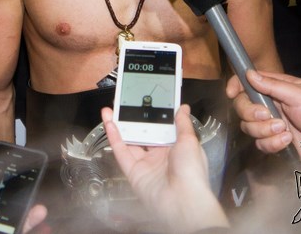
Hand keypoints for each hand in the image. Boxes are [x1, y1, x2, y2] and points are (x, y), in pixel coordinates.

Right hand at [102, 104, 227, 233]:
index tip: (148, 100)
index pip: (163, 128)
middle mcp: (160, 156)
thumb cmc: (191, 172)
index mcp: (176, 149)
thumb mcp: (190, 142)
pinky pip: (122, 151)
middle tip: (126, 102)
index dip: (155, 115)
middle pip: (144, 133)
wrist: (182, 201)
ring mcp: (145, 164)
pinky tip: (109, 122)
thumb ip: (183, 123)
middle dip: (134, 118)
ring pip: (130, 140)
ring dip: (120, 124)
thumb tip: (183, 108)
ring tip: (112, 107)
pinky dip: (114, 137)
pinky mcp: (133, 171)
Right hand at [226, 70, 300, 159]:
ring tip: (285, 131)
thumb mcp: (300, 95)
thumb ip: (274, 85)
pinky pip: (259, 143)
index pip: (248, 81)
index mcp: (275, 88)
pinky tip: (287, 141)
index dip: (236, 85)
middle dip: (251, 113)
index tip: (232, 93)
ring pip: (248, 126)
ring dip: (265, 130)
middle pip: (242, 105)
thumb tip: (250, 74)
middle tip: (267, 116)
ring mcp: (269, 123)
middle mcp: (269, 104)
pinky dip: (272, 143)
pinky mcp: (272, 141)